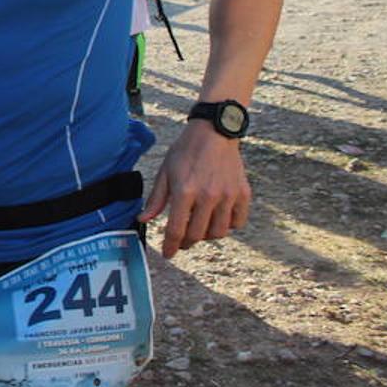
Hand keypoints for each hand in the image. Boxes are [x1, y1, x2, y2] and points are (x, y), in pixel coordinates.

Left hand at [138, 120, 250, 257]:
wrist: (214, 132)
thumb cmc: (186, 151)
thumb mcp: (165, 171)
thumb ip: (156, 199)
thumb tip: (143, 220)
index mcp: (185, 191)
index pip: (176, 229)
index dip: (170, 246)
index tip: (167, 254)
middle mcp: (208, 196)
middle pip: (197, 235)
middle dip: (186, 243)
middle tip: (181, 242)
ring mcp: (228, 196)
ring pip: (218, 233)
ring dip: (206, 236)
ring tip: (198, 228)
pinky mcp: (243, 194)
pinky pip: (237, 222)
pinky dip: (227, 226)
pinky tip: (217, 219)